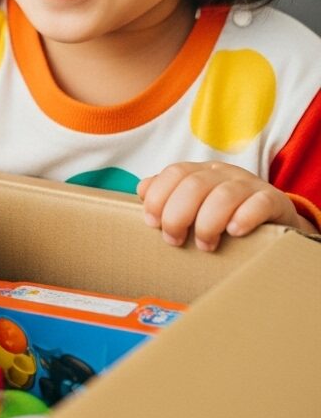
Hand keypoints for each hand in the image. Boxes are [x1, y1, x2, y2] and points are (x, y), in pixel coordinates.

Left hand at [137, 161, 305, 251]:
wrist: (275, 222)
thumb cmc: (225, 217)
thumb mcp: (196, 205)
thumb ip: (169, 196)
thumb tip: (142, 190)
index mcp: (202, 172)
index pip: (175, 173)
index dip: (159, 197)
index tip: (152, 223)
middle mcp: (224, 173)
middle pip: (195, 184)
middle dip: (178, 214)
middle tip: (175, 241)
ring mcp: (250, 185)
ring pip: (224, 195)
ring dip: (208, 222)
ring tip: (205, 245)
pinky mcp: (274, 201)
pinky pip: (260, 203)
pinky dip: (245, 217)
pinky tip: (235, 232)